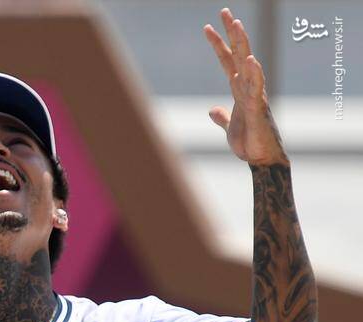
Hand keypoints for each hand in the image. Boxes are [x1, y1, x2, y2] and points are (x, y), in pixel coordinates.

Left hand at [203, 8, 287, 165]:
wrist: (260, 159)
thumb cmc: (248, 142)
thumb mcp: (229, 125)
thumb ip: (221, 116)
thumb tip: (212, 110)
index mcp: (239, 89)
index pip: (227, 60)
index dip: (218, 44)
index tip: (208, 27)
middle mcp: (247, 87)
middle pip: (238, 54)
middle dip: (232, 33)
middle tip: (224, 11)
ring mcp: (254, 95)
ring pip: (247, 65)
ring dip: (242, 44)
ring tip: (236, 24)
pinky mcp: (257, 108)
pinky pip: (256, 88)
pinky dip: (254, 73)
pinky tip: (250, 59)